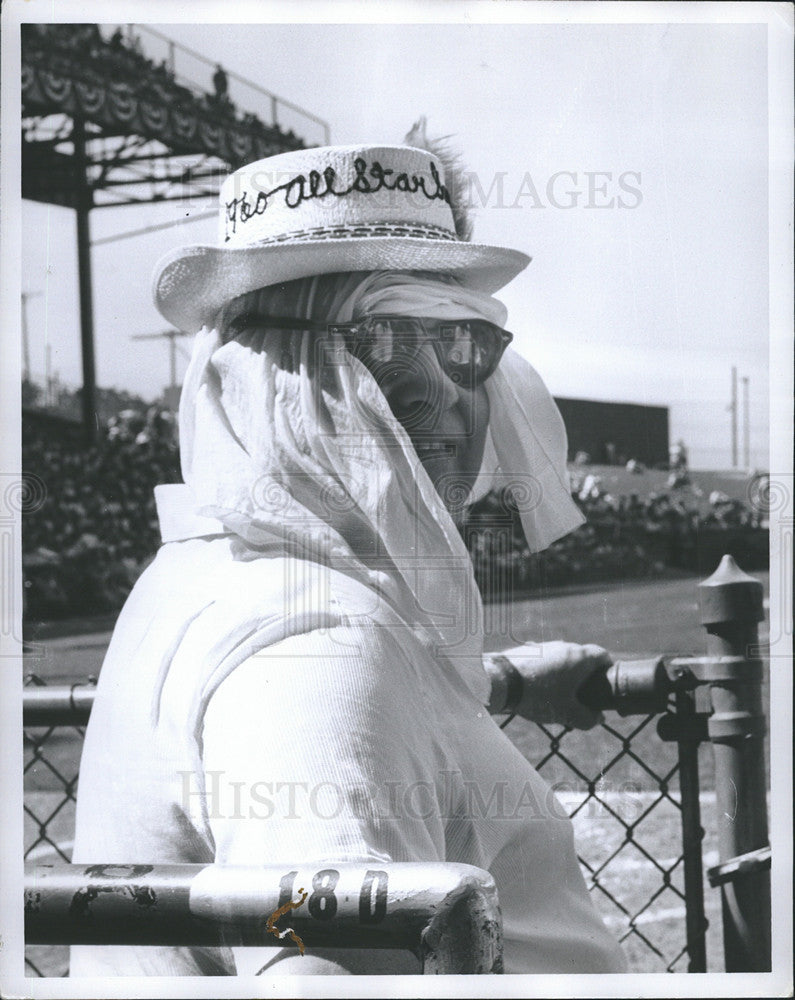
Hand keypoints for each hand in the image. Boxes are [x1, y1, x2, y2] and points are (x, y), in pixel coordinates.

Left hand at [485, 641, 611, 729]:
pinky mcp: (528, 650)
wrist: (500, 681)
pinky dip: (547, 671)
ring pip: (562, 658)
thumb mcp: (567, 714)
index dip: (607, 669)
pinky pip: (545, 659)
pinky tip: (538, 688)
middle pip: (582, 657)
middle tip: (582, 695)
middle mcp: (564, 646)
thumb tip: (598, 718)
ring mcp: (545, 645)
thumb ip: (588, 718)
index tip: (605, 683)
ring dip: (565, 673)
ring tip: (558, 694)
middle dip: (585, 675)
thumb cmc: (538, 696)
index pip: (603, 655)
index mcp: (579, 657)